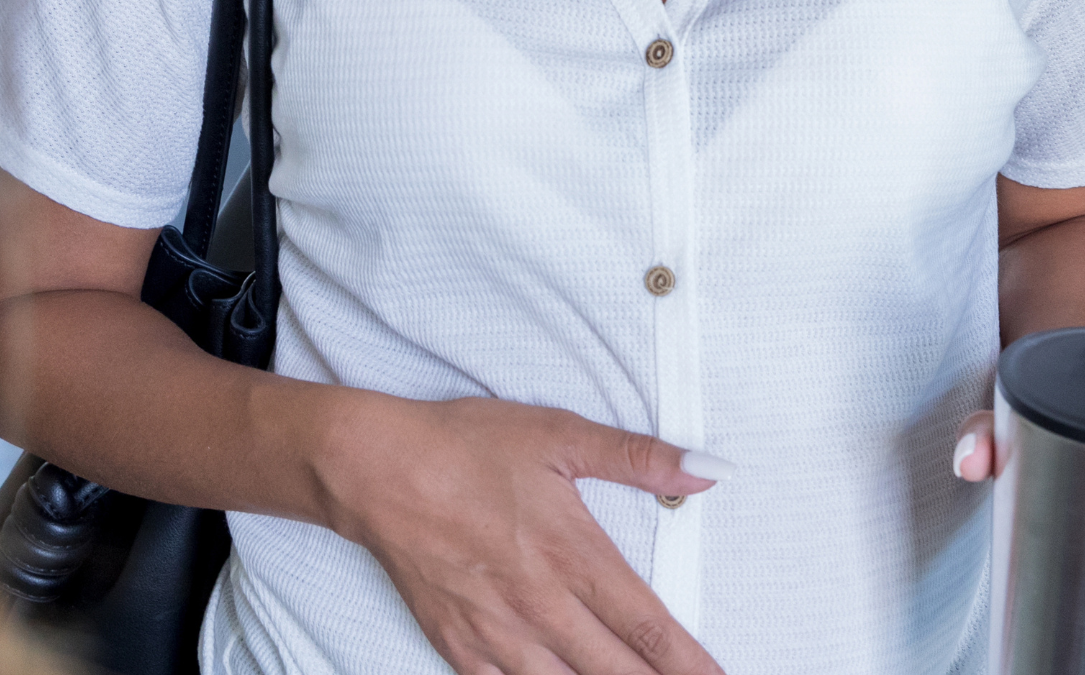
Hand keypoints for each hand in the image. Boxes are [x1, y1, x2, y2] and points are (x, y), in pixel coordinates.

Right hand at [320, 393, 731, 674]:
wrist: (375, 472)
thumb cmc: (468, 447)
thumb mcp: (560, 434)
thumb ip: (640, 457)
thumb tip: (709, 468)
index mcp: (574, 556)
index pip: (650, 628)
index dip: (691, 664)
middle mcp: (542, 607)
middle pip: (617, 672)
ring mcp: (499, 635)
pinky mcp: (461, 648)